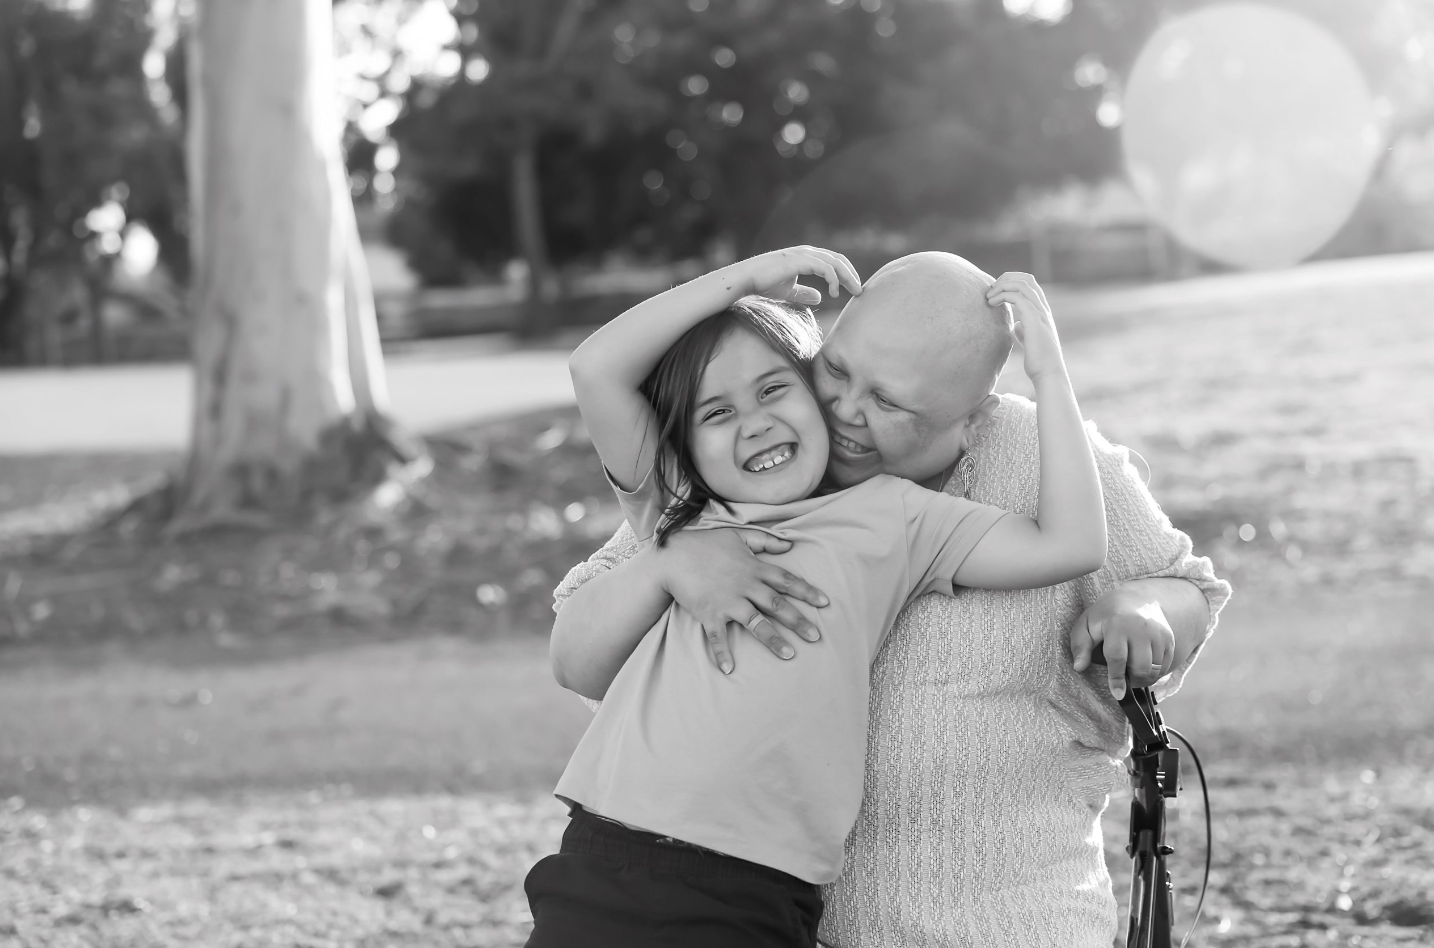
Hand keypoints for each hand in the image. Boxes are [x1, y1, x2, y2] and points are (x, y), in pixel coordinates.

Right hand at [654, 528, 828, 674]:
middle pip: (777, 604)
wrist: (672, 556)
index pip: (786, 581)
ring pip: (755, 623)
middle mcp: (745, 586)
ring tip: (789, 654)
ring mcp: (728, 601)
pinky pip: (717, 637)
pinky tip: (729, 670)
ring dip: (773, 639)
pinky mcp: (709, 613)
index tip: (825, 603)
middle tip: (816, 636)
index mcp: (754, 568)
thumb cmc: (705, 544)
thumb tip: (790, 544)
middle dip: (798, 621)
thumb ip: (765, 541)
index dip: (807, 591)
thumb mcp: (738, 536)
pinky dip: (722, 653)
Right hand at [729, 246, 862, 305]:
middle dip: (851, 274)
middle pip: (838, 259)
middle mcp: (807, 252)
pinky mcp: (799, 261)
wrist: (745, 280)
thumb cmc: (763, 284)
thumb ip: (804, 293)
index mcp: (806, 257)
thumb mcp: (788, 291)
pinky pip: (824, 268)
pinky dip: (833, 279)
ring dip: (848, 277)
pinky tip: (835, 292)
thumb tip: (821, 298)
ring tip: (855, 292)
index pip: (833, 262)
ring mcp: (803, 255)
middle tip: (860, 291)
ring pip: (834, 262)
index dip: (845, 274)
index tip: (853, 289)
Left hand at [985, 272, 1065, 381]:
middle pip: (1026, 278)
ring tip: (988, 297)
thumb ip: (1024, 329)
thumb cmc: (1038, 360)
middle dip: (1005, 278)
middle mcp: (1043, 308)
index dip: (1011, 281)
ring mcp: (1040, 313)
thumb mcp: (1029, 340)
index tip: (995, 290)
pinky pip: (1018, 298)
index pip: (1029, 283)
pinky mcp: (1035, 320)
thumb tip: (1016, 325)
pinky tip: (992, 304)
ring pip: (1022, 285)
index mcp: (1041, 310)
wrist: (1048, 373)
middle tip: (990, 290)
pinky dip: (1002, 296)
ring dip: (1001, 286)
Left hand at [1070, 584, 1176, 699]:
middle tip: (1123, 679)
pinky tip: (1144, 669)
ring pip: (1155, 669)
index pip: (1118, 657)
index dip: (1116, 678)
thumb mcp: (1086, 625)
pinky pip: (1166, 666)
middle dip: (1131, 680)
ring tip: (1132, 674)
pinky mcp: (1169, 639)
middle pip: (1140, 667)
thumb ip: (1080, 646)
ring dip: (1143, 679)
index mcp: (1118, 624)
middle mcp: (1142, 628)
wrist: (1135, 599)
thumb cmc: (1106, 615)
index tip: (1117, 694)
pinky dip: (1155, 674)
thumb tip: (1078, 667)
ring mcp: (1158, 633)